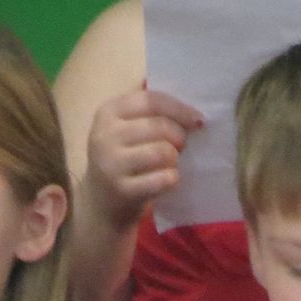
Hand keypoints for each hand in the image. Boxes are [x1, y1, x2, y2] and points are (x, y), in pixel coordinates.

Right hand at [81, 90, 202, 231]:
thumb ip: (152, 115)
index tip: (198, 120)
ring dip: (175, 158)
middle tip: (181, 147)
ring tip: (171, 163)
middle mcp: (105, 135)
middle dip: (179, 136)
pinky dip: (173, 178)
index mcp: (109, 112)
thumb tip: (193, 115)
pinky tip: (169, 179)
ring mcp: (111, 164)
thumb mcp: (126, 128)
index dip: (179, 109)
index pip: (150, 101)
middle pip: (159, 126)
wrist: (101, 200)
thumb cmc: (124, 158)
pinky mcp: (122, 190)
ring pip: (162, 152)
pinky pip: (162, 179)